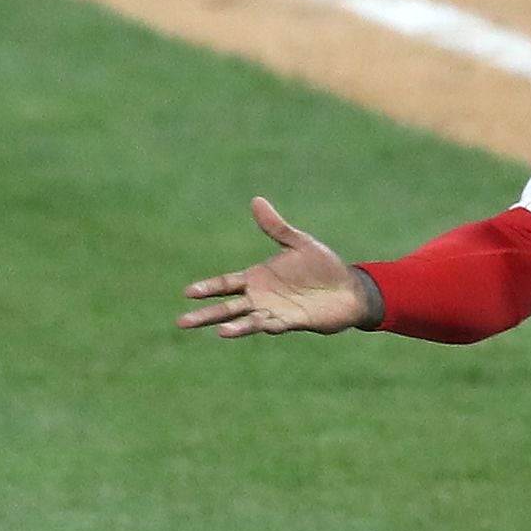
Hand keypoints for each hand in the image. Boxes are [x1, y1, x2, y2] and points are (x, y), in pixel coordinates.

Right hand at [177, 197, 379, 336]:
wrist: (349, 288)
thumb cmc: (323, 266)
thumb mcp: (299, 243)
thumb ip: (276, 227)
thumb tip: (256, 200)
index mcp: (258, 278)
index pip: (226, 283)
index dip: (207, 287)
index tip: (187, 293)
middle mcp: (261, 297)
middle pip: (227, 307)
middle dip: (205, 314)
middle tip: (181, 322)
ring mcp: (275, 311)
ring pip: (247, 320)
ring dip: (233, 326)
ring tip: (218, 330)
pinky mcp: (293, 322)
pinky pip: (274, 325)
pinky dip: (263, 327)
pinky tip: (255, 328)